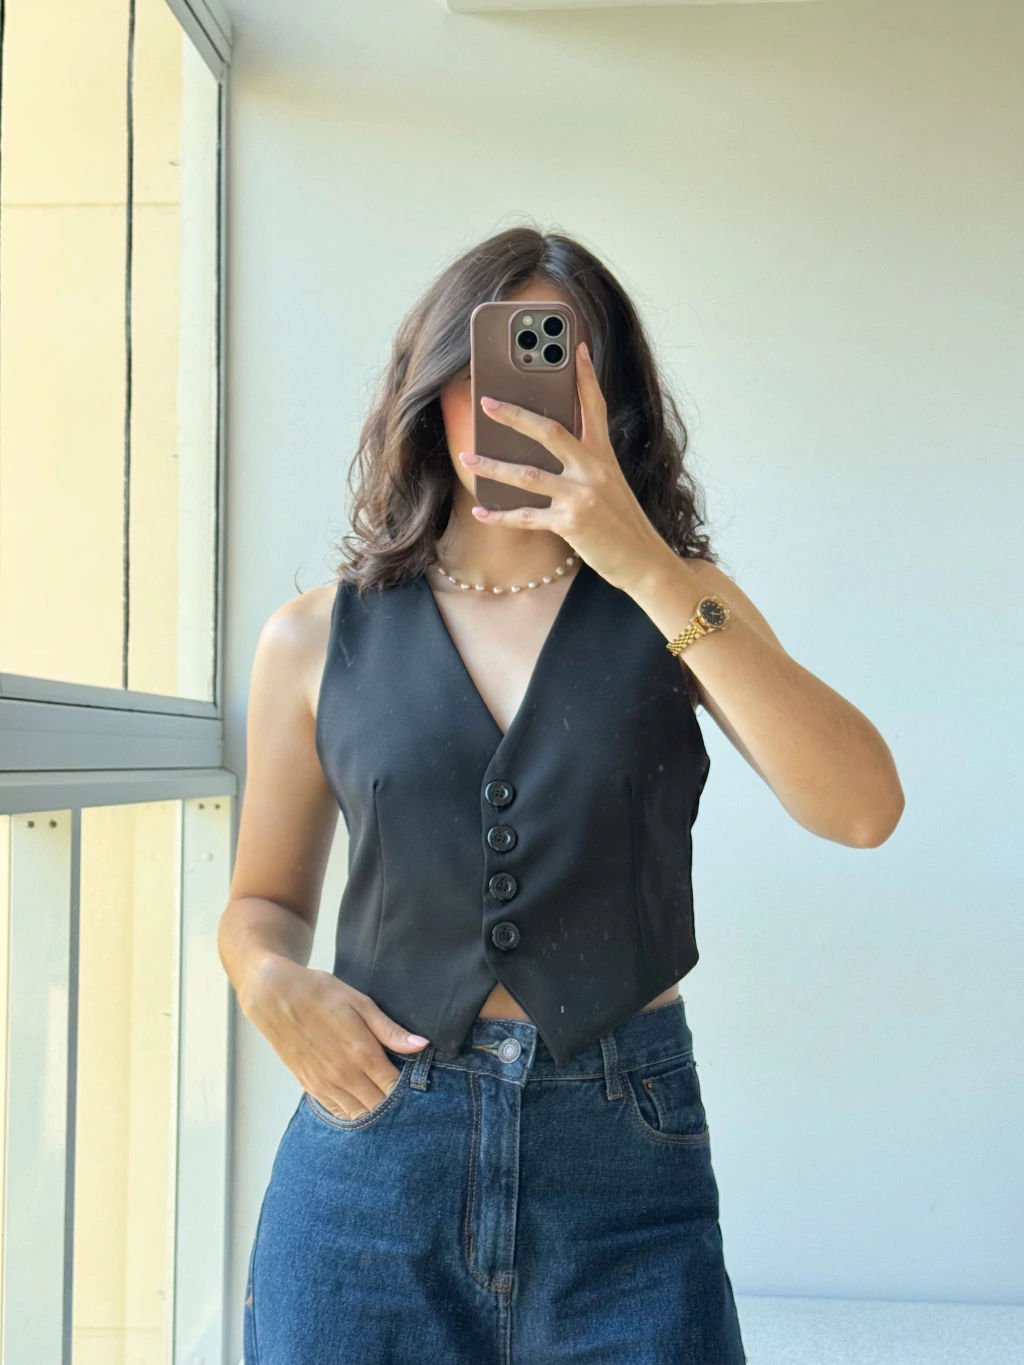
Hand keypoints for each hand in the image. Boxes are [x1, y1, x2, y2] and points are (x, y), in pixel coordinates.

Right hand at [241, 957, 429, 1119]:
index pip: (395, 1087)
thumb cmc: (321, 994)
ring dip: (373, 1110)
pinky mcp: (309, 1086)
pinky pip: (336, 1111)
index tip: (418, 1085)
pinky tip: (360, 1100)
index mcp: (361, 1053)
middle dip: (395, 1104)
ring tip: (384, 1098)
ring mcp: (324, 1084)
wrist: (275, 997)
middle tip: (405, 1094)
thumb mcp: (360, 1003)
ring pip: (358, 1114)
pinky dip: (351, 1111)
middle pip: (379, 1106)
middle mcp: (344, 1075)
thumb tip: (422, 1045)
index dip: (409, 1090)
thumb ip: (390, 1030)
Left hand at [459, 341, 672, 593]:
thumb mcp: (612, 485)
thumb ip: (587, 465)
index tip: (575, 348)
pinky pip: (527, 517)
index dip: (585, 377)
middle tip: (487, 403)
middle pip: (550, 431)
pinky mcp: (571, 523)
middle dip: (515, 415)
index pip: (595, 407)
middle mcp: (594, 470)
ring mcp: (582, 496)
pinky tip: (481, 511)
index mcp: (605, 456)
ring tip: (467, 458)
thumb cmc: (623, 524)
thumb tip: (547, 450)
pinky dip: (500, 516)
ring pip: (528, 474)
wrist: (643, 561)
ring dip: (493, 466)